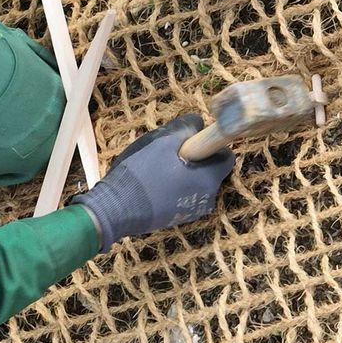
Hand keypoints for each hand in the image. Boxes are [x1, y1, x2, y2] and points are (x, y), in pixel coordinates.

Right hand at [71, 115, 234, 251]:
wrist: (115, 209)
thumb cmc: (141, 172)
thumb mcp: (162, 140)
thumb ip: (186, 127)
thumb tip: (199, 123)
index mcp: (209, 178)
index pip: (226, 156)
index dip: (211, 144)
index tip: (191, 142)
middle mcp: (208, 198)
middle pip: (211, 171)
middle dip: (195, 160)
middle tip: (169, 154)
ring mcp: (193, 212)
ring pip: (196, 183)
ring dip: (184, 174)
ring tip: (158, 170)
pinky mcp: (178, 219)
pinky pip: (184, 196)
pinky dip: (174, 188)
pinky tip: (154, 185)